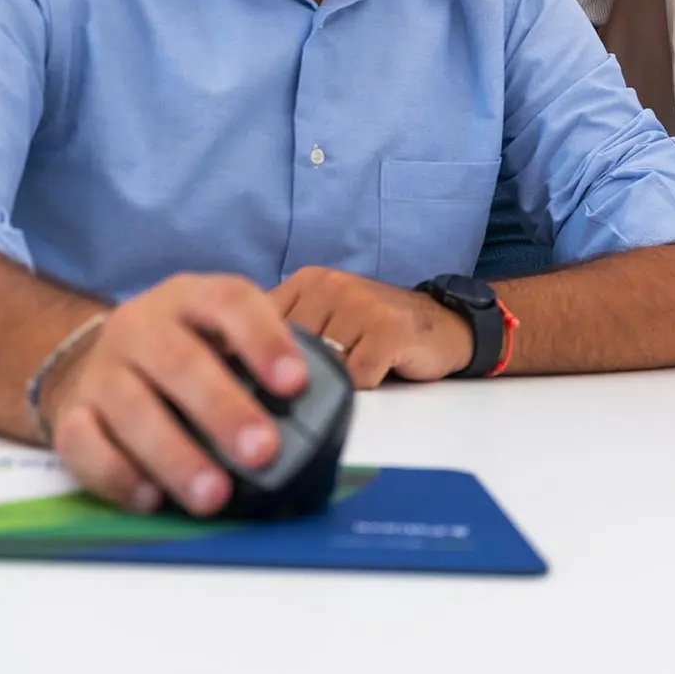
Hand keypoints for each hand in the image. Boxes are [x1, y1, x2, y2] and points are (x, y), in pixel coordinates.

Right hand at [42, 273, 305, 516]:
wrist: (96, 359)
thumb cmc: (183, 350)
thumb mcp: (219, 334)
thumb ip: (259, 362)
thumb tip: (321, 414)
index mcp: (190, 297)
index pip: (230, 303)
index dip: (264, 340)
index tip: (295, 384)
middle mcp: (141, 326)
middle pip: (180, 362)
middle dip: (224, 410)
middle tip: (262, 452)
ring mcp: (102, 370)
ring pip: (132, 409)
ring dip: (176, 455)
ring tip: (215, 495)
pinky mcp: (71, 415)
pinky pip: (84, 446)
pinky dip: (118, 475)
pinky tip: (152, 499)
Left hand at [270, 267, 473, 388]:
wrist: (442, 325)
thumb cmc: (375, 333)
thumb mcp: (323, 323)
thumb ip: (284, 338)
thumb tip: (233, 378)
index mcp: (306, 282)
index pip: (256, 326)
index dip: (253, 362)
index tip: (256, 385)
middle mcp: (329, 285)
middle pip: (286, 352)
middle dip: (293, 381)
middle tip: (311, 391)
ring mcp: (360, 303)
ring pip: (320, 366)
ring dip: (332, 386)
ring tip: (349, 380)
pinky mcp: (387, 328)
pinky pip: (355, 377)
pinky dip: (362, 389)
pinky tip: (375, 377)